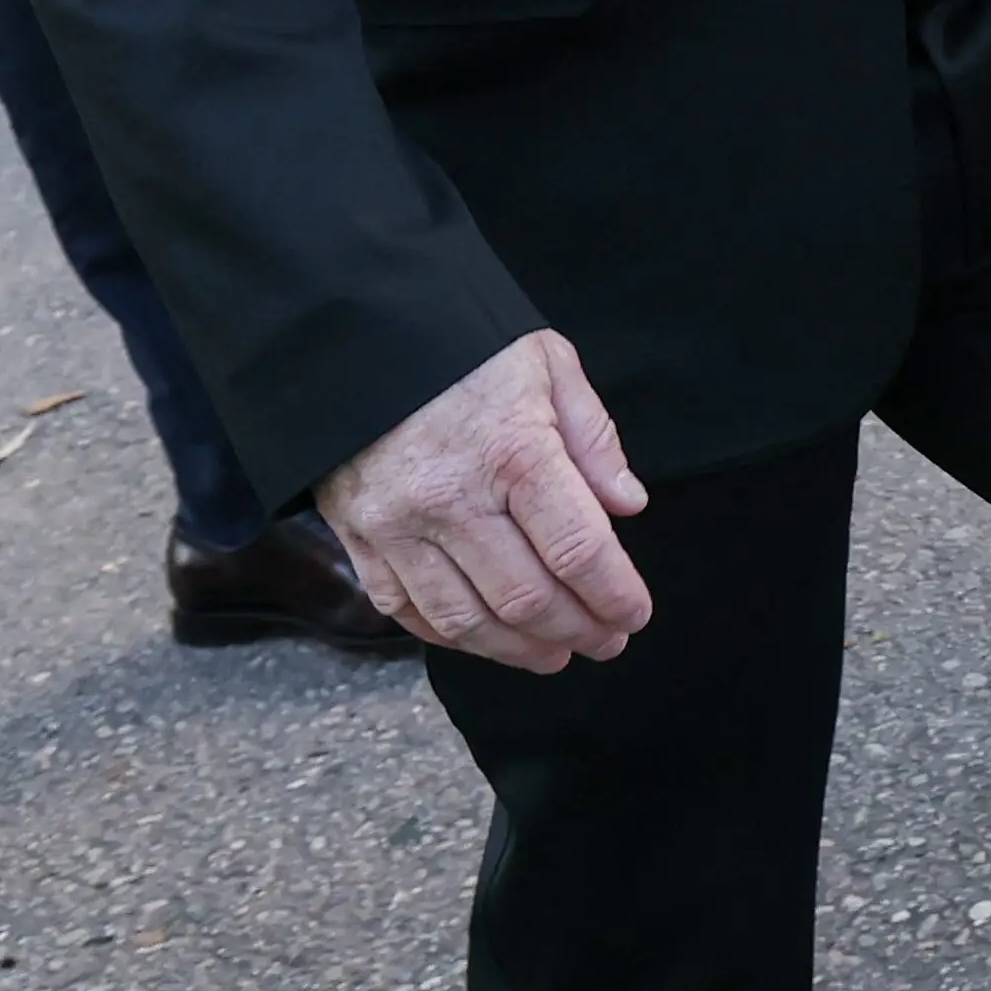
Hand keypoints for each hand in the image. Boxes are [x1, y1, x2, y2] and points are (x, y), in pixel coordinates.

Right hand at [315, 330, 652, 672]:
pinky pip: (407, 611)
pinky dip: (452, 636)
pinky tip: (487, 638)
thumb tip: (628, 505)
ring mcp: (397, 528)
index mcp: (513, 452)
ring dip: (518, 649)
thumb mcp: (548, 364)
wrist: (355, 337)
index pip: (577, 549)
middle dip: (577, 630)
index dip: (613, 594)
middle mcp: (452, 500)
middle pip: (526, 597)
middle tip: (607, 641)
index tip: (635, 615)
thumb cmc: (465, 347)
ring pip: (466, 620)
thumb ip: (592, 437)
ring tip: (555, 653)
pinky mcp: (359, 540)